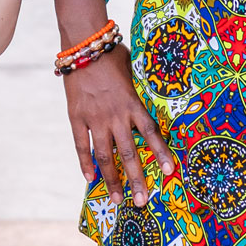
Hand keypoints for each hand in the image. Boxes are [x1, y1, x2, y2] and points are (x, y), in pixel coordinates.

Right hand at [62, 46, 173, 205]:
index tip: (169, 172)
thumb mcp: (134, 72)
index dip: (161, 153)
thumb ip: (140, 92)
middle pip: (129, 154)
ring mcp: (95, 118)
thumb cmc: (113, 54)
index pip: (151, 134)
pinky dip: (85, 163)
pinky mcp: (76, 117)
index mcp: (133, 104)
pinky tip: (89, 179)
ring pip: (105, 156)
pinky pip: (81, 145)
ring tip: (117, 199)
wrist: (84, 44)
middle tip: (143, 201)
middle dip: (136, 180)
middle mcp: (116, 115)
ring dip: (112, 179)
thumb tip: (153, 102)